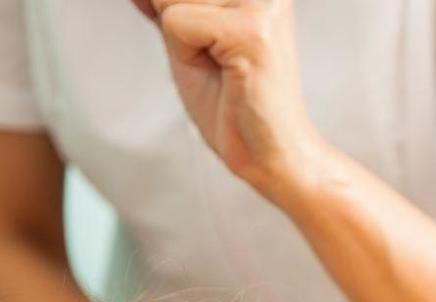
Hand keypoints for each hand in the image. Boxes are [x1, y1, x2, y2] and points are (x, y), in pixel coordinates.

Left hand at [137, 0, 322, 195]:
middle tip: (216, 61)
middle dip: (174, 24)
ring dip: (181, 42)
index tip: (210, 47)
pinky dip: (185, 55)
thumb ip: (166, 7)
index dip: (171, 12)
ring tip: (221, 67)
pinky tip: (224, 73)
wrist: (269, 153)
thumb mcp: (187, 42)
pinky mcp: (253, 32)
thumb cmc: (232, 104)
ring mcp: (262, 6)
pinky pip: (176, 22)